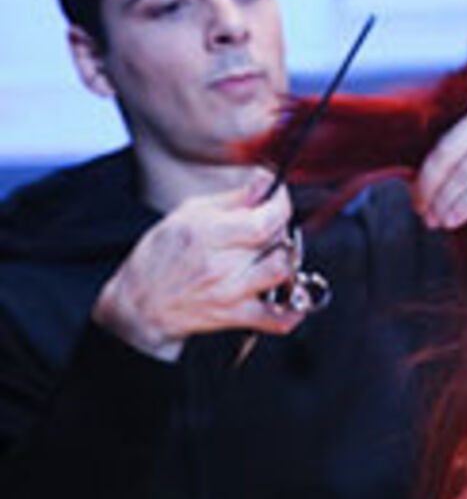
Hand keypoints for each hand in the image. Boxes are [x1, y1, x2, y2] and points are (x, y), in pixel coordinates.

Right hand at [92, 175, 302, 360]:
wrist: (140, 303)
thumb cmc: (162, 256)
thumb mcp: (189, 213)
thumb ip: (234, 199)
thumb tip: (266, 180)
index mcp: (208, 233)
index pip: (264, 220)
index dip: (281, 205)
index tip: (279, 198)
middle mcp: (221, 264)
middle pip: (277, 241)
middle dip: (280, 228)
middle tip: (267, 227)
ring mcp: (231, 292)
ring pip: (283, 272)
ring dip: (287, 260)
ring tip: (272, 254)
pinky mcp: (236, 316)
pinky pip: (278, 318)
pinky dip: (293, 309)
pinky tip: (290, 294)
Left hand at [416, 73, 466, 228]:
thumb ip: (464, 110)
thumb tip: (423, 146)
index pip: (442, 143)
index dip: (425, 173)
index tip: (415, 193)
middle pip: (452, 162)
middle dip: (432, 193)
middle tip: (422, 212)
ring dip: (448, 204)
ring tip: (437, 220)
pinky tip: (457, 217)